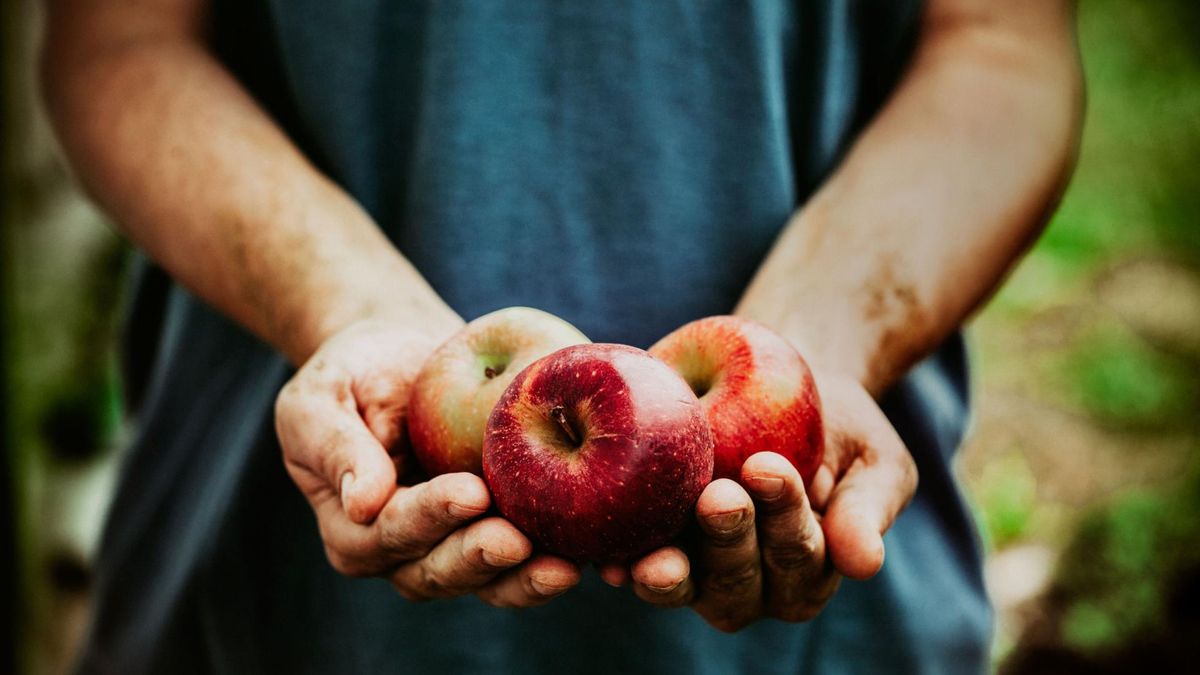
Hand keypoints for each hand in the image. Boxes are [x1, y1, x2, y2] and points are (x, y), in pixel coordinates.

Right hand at [275, 319, 580, 605]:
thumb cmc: (352, 372)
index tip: (469, 492)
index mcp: (353, 527)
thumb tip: (362, 503)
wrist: (402, 355)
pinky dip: (555, 556)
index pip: (389, 532)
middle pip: (439, 570)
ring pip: (487, 580)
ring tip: (565, 565)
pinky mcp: (497, 530)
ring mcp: (453, 545)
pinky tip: (591, 549)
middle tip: (517, 540)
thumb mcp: (319, 398)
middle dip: (479, 559)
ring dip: (524, 578)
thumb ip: (335, 447)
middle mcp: (402, 552)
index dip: (428, 517)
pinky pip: (526, 557)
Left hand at [603, 373, 916, 630]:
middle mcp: (751, 583)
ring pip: (686, 586)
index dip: (785, 517)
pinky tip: (610, 558)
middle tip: (719, 496)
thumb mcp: (870, 455)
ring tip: (658, 555)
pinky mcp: (648, 549)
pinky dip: (620, 563)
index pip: (799, 554)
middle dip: (730, 541)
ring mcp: (696, 571)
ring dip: (672, 572)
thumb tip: (866, 564)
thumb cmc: (835, 425)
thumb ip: (868, 506)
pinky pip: (632, 567)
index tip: (767, 467)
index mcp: (809, 570)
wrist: (774, 382)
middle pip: (740, 581)